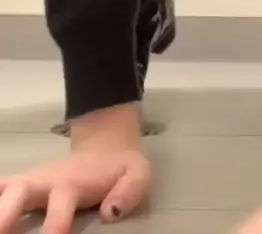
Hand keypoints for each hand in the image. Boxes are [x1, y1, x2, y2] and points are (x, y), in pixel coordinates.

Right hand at [0, 104, 151, 233]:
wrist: (105, 146)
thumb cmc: (120, 168)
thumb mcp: (137, 173)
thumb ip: (128, 192)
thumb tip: (110, 213)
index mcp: (73, 182)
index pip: (60, 205)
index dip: (54, 225)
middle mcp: (46, 180)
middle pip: (20, 192)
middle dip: (5, 215)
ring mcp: (32, 180)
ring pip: (5, 188)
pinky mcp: (23, 183)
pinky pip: (1, 185)